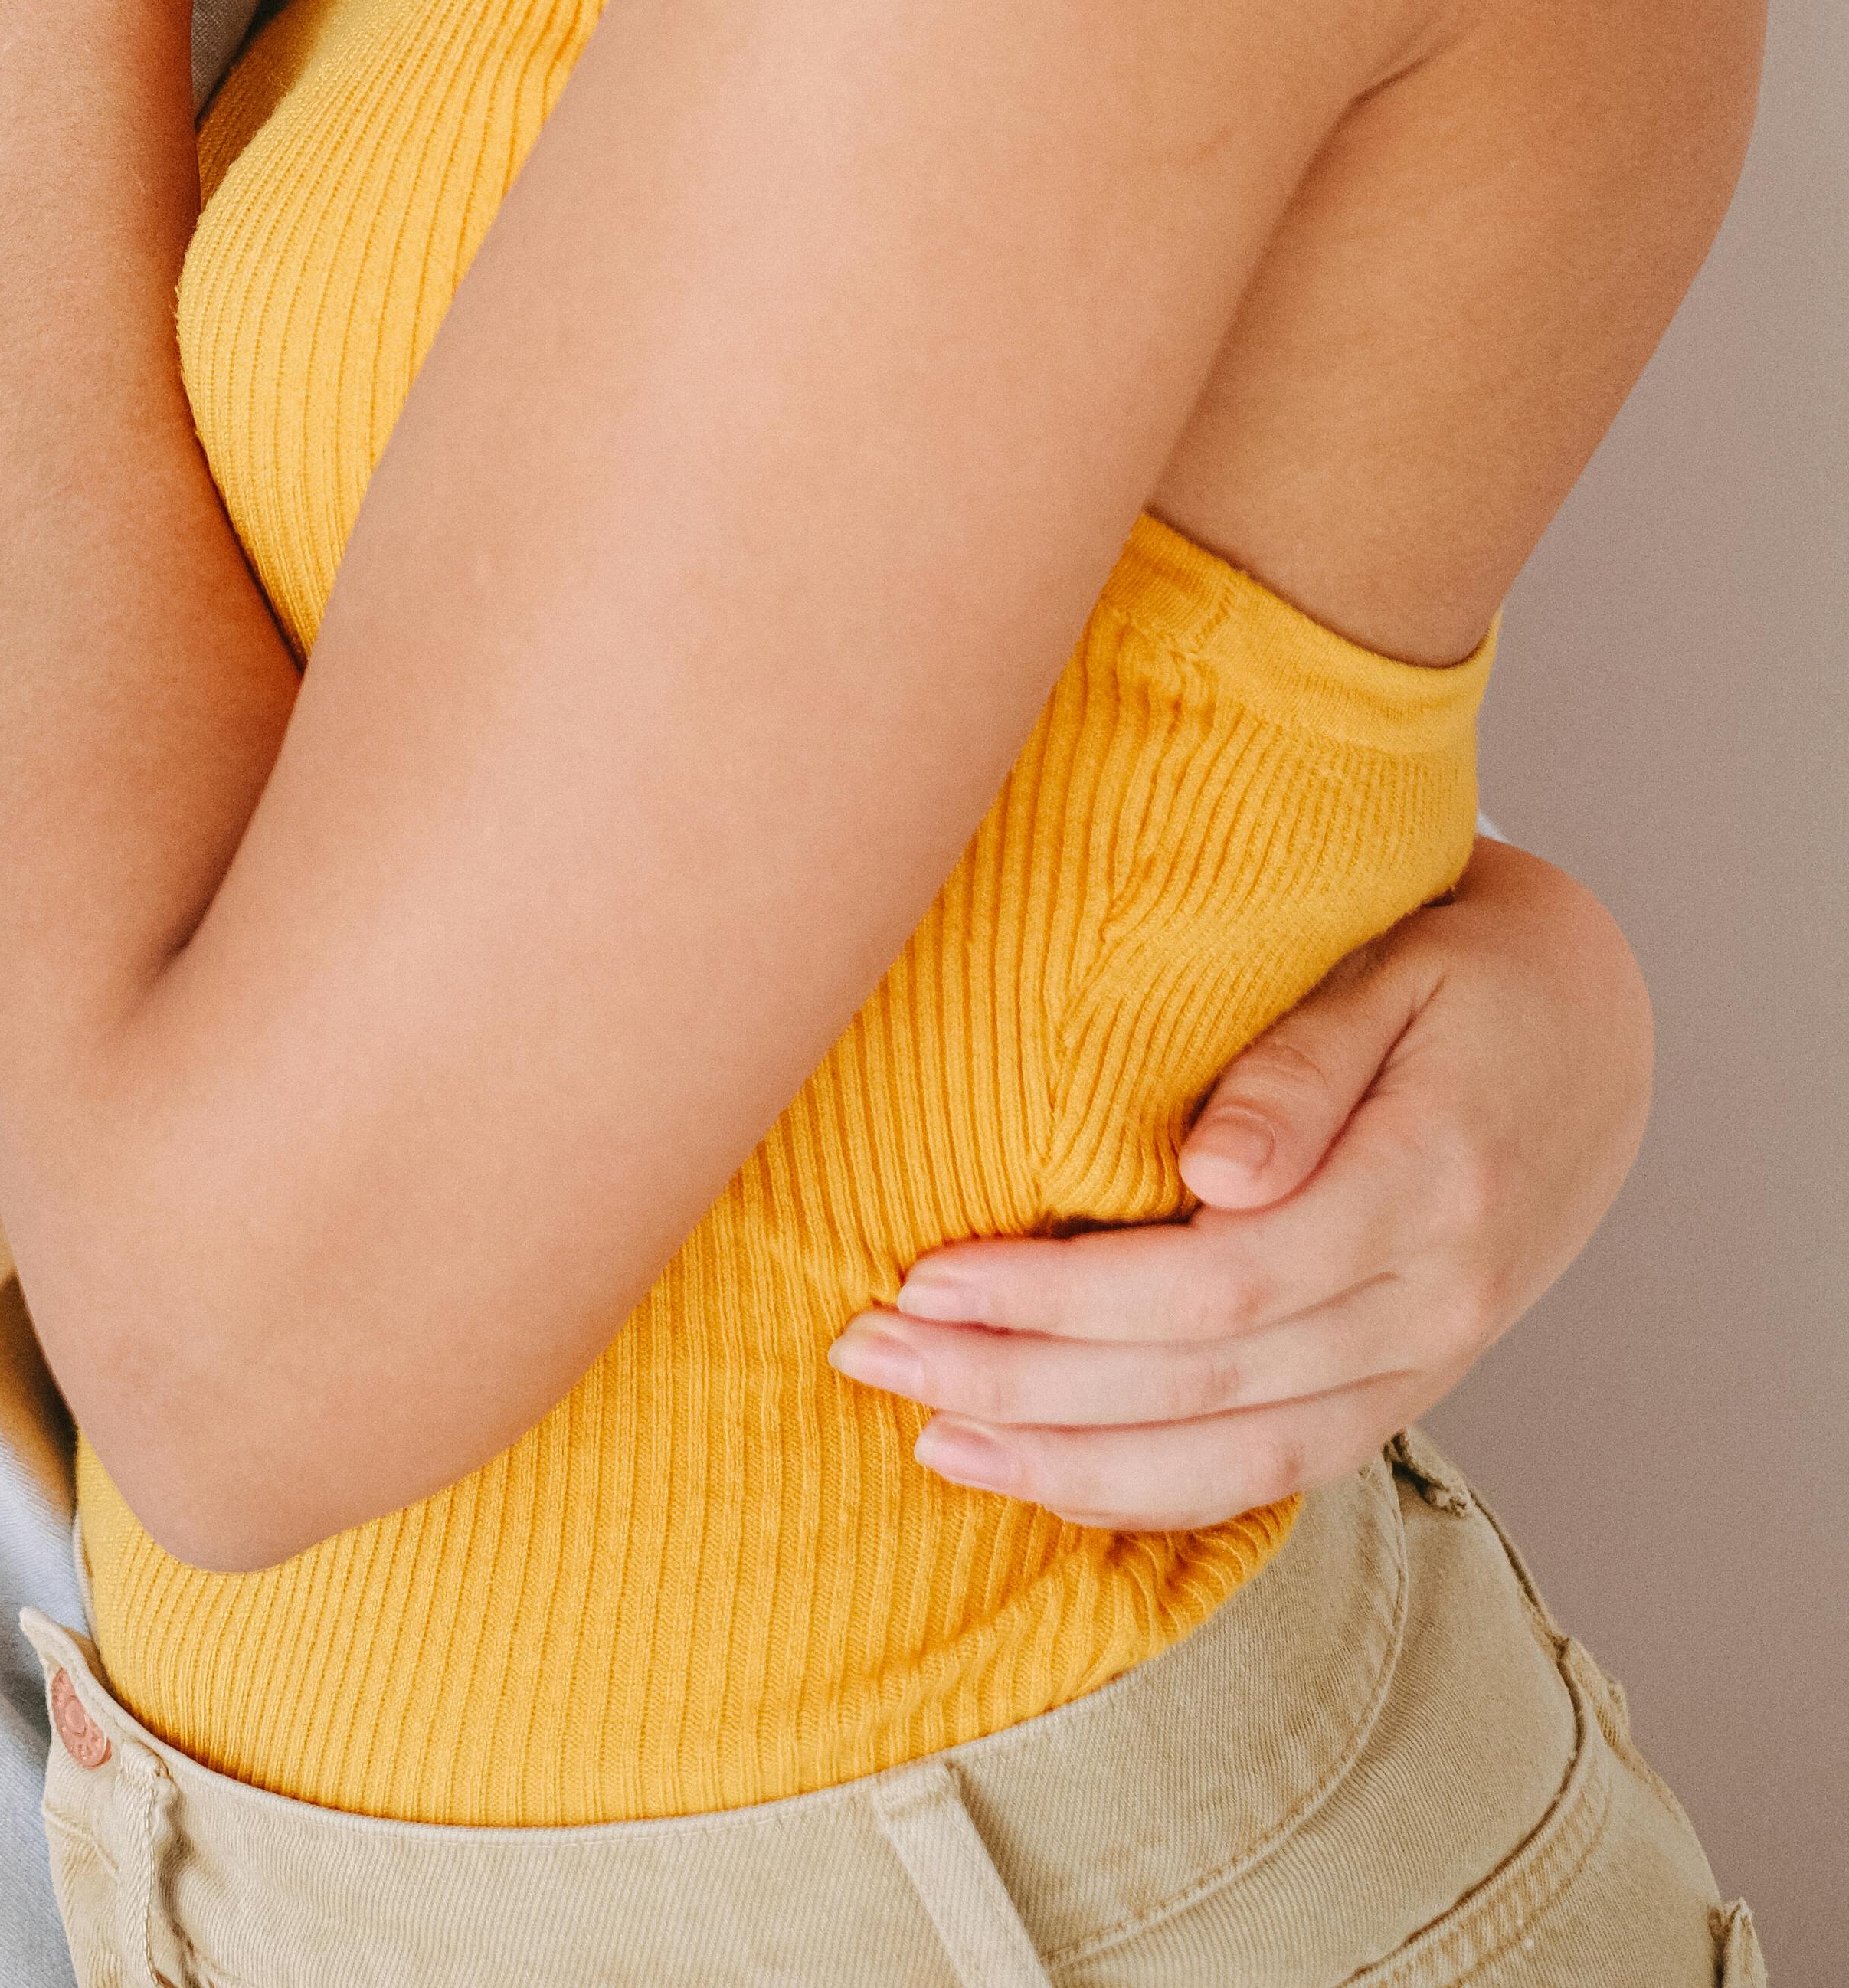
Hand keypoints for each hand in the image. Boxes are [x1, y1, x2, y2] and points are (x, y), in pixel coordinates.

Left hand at [823, 841, 1649, 1527]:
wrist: (1595, 1028)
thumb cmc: (1468, 967)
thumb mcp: (1397, 968)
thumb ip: (1302, 1068)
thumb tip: (1213, 1172)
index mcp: (1426, 1186)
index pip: (1214, 1286)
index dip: (1060, 1302)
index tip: (923, 1280)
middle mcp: (1431, 1302)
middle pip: (1202, 1386)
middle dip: (1021, 1386)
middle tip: (866, 1356)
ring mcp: (1424, 1362)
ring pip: (1235, 1461)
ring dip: (1071, 1466)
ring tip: (929, 1445)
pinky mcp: (1402, 1387)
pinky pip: (1275, 1474)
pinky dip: (1156, 1493)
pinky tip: (1048, 1479)